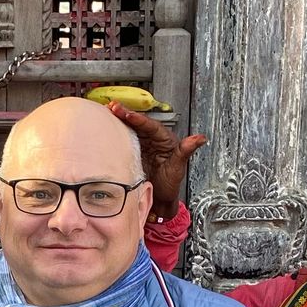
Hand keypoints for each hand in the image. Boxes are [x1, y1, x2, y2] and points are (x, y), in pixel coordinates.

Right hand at [108, 102, 205, 218]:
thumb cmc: (170, 184)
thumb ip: (186, 151)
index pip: (151, 126)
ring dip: (118, 120)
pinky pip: (123, 140)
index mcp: (165, 139)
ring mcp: (141, 145)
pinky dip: (114, 132)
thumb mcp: (178, 168)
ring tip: (106, 111)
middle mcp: (152, 139)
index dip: (139, 119)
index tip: (129, 115)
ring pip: (129, 128)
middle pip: (138, 123)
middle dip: (125, 114)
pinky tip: (105, 127)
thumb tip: (200, 138)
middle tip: (113, 107)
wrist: (158, 200)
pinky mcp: (131, 152)